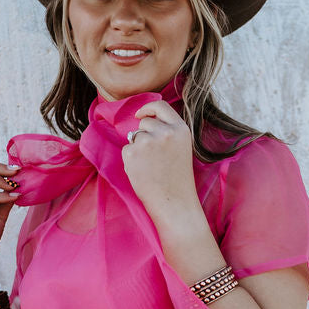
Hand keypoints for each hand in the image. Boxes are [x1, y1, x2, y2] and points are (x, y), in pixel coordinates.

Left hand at [121, 100, 202, 227]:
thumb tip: (144, 119)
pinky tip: (143, 172)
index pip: (160, 106)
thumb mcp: (181, 148)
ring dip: (138, 148)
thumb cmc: (177, 179)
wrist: (174, 202)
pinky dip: (131, 160)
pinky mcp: (133, 152)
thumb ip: (168, 131)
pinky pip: (126, 150)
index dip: (148, 108)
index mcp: (180, 129)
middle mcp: (165, 132)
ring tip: (150, 166)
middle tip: (154, 157)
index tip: (140, 114)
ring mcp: (148, 141)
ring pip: (134, 136)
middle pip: (145, 122)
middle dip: (144, 135)